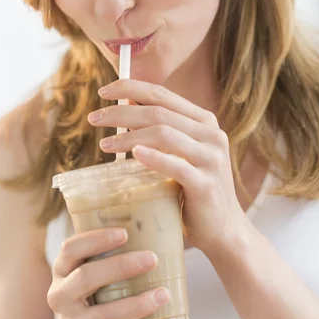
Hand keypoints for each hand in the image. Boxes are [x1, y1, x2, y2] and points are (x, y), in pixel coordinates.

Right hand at [48, 227, 181, 318]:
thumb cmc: (90, 288)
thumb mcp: (86, 267)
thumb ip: (103, 249)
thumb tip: (148, 216)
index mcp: (61, 270)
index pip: (70, 249)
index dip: (96, 239)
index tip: (124, 233)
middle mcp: (61, 297)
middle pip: (86, 278)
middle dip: (120, 267)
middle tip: (152, 258)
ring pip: (105, 316)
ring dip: (137, 305)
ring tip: (164, 294)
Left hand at [89, 79, 249, 256]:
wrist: (223, 231)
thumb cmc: (192, 189)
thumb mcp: (179, 152)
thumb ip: (160, 128)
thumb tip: (126, 102)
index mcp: (203, 121)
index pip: (162, 93)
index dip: (130, 87)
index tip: (103, 91)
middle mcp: (211, 134)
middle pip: (158, 111)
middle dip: (121, 112)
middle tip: (94, 119)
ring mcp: (211, 158)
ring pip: (164, 134)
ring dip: (129, 136)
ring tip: (105, 144)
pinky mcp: (206, 184)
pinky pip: (176, 166)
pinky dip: (153, 157)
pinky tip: (133, 154)